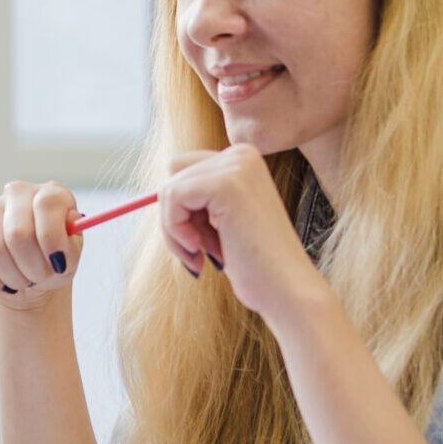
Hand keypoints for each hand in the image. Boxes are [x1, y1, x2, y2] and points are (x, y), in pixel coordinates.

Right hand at [0, 181, 80, 311]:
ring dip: (13, 276)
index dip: (52, 239)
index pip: (47, 204)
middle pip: (18, 232)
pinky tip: (3, 283)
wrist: (32, 276)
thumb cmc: (55, 262)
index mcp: (51, 193)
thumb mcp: (71, 257)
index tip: (58, 264)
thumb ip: (72, 243)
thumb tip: (71, 222)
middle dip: (32, 267)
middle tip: (40, 279)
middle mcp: (18, 193)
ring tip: (24, 281)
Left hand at [159, 144, 321, 324]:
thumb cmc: (255, 264)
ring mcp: (235, 165)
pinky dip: (175, 230)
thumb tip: (157, 191)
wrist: (285, 289)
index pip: (184, 170)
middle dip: (177, 218)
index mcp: (245, 160)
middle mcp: (242, 154)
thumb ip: (198, 200)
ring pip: (169, 188)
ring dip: (175, 230)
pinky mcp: (225, 184)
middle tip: (201, 250)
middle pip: (173, 175)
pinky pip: (172, 197)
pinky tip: (200, 250)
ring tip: (203, 254)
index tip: (201, 241)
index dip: (182, 210)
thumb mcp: (222, 222)